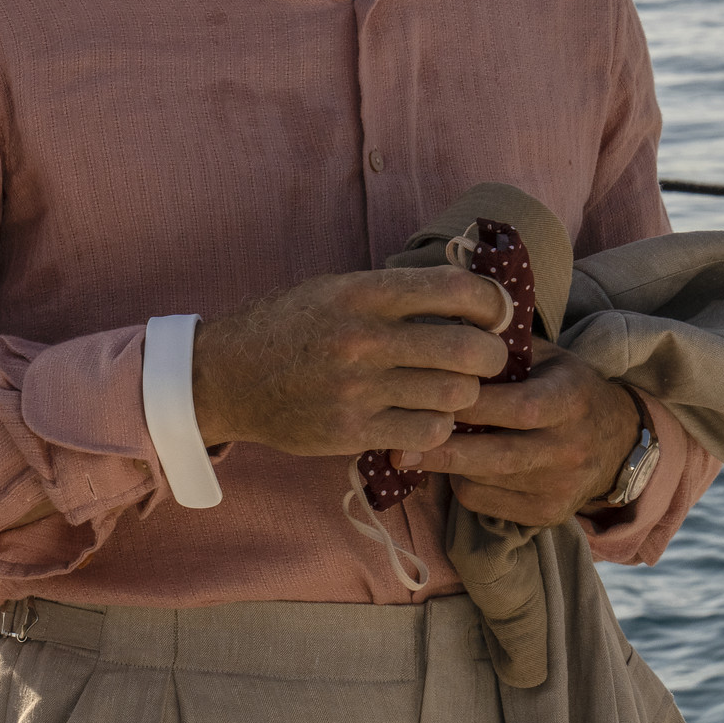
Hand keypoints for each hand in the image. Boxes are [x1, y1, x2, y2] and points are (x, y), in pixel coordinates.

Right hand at [192, 268, 512, 457]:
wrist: (227, 376)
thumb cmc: (292, 326)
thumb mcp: (338, 289)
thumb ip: (398, 293)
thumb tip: (473, 296)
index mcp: (363, 293)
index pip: (456, 289)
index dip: (492, 303)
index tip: (496, 314)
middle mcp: (363, 339)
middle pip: (468, 350)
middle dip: (491, 356)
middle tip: (486, 359)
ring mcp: (357, 389)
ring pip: (454, 396)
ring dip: (464, 394)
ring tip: (451, 389)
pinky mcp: (351, 431)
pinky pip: (426, 433)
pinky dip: (438, 427)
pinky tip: (425, 417)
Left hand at [415, 349, 641, 529]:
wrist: (618, 443)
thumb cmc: (569, 389)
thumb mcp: (549, 358)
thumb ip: (505, 347)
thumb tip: (448, 327)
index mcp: (569, 400)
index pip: (515, 406)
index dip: (468, 404)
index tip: (427, 397)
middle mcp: (567, 448)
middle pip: (495, 456)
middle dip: (443, 451)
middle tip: (398, 446)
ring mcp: (558, 487)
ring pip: (483, 484)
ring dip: (448, 467)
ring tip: (424, 450)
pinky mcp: (546, 515)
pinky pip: (486, 505)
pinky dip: (464, 486)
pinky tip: (460, 467)